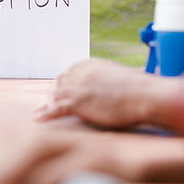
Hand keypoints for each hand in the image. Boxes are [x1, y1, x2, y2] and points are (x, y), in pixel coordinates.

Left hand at [36, 58, 178, 128]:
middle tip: (53, 105)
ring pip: (56, 97)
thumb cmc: (142, 88)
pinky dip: (45, 114)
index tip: (63, 92)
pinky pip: (55, 109)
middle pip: (60, 84)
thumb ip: (119, 78)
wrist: (145, 95)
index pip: (70, 73)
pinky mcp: (76, 103)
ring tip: (44, 113)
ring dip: (50, 105)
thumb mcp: (125, 76)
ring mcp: (76, 87)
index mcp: (89, 64)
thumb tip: (139, 75)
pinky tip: (38, 119)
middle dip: (57, 95)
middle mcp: (79, 73)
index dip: (66, 84)